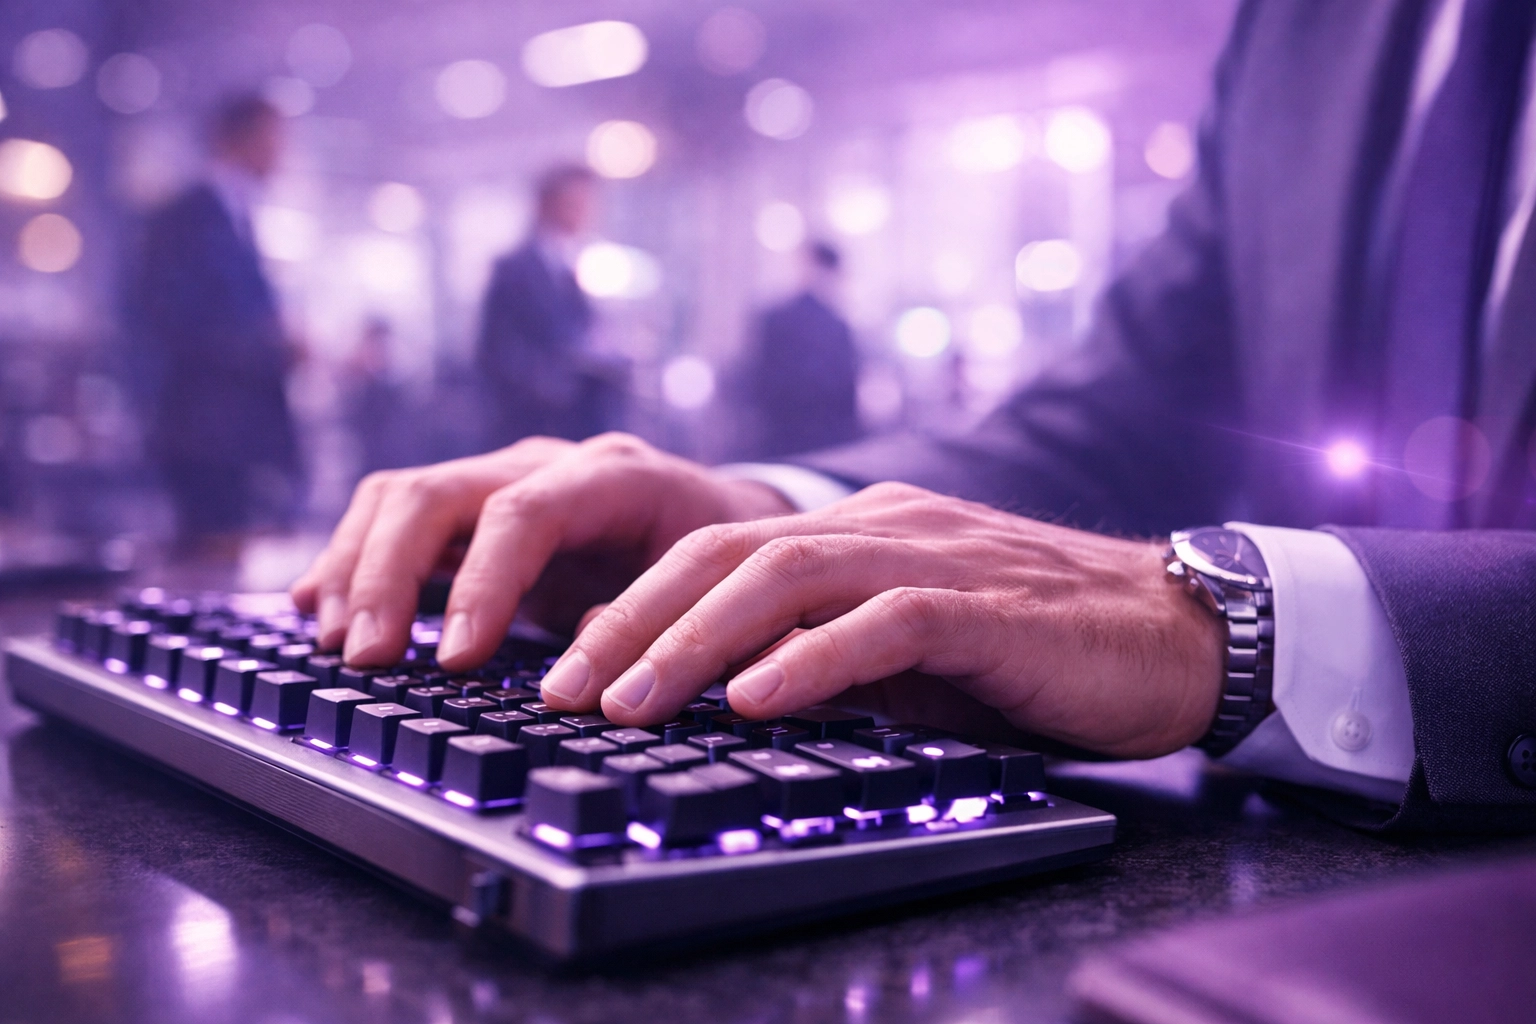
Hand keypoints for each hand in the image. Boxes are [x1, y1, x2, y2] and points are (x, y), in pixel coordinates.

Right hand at [289, 433, 792, 667]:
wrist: (717, 518)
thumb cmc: (712, 562)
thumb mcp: (702, 591)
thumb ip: (645, 621)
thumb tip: (578, 670)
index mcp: (613, 475)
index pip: (525, 512)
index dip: (484, 583)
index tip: (456, 660)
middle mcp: (545, 464)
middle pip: (437, 494)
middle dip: (390, 575)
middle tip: (368, 658)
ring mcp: (501, 478)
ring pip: (400, 498)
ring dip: (358, 570)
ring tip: (338, 645)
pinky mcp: (471, 509)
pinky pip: (392, 518)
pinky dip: (351, 561)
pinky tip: (316, 606)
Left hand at [543, 482, 1224, 757]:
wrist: (1175, 632)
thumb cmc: (1035, 646)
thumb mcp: (911, 647)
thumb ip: (832, 651)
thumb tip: (736, 694)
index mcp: (859, 531)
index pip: (720, 552)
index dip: (635, 608)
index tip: (570, 670)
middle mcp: (882, 527)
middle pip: (728, 553)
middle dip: (634, 622)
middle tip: (565, 689)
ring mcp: (932, 556)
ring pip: (788, 576)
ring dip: (696, 641)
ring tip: (628, 700)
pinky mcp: (985, 605)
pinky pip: (883, 623)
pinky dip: (814, 661)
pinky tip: (757, 701)